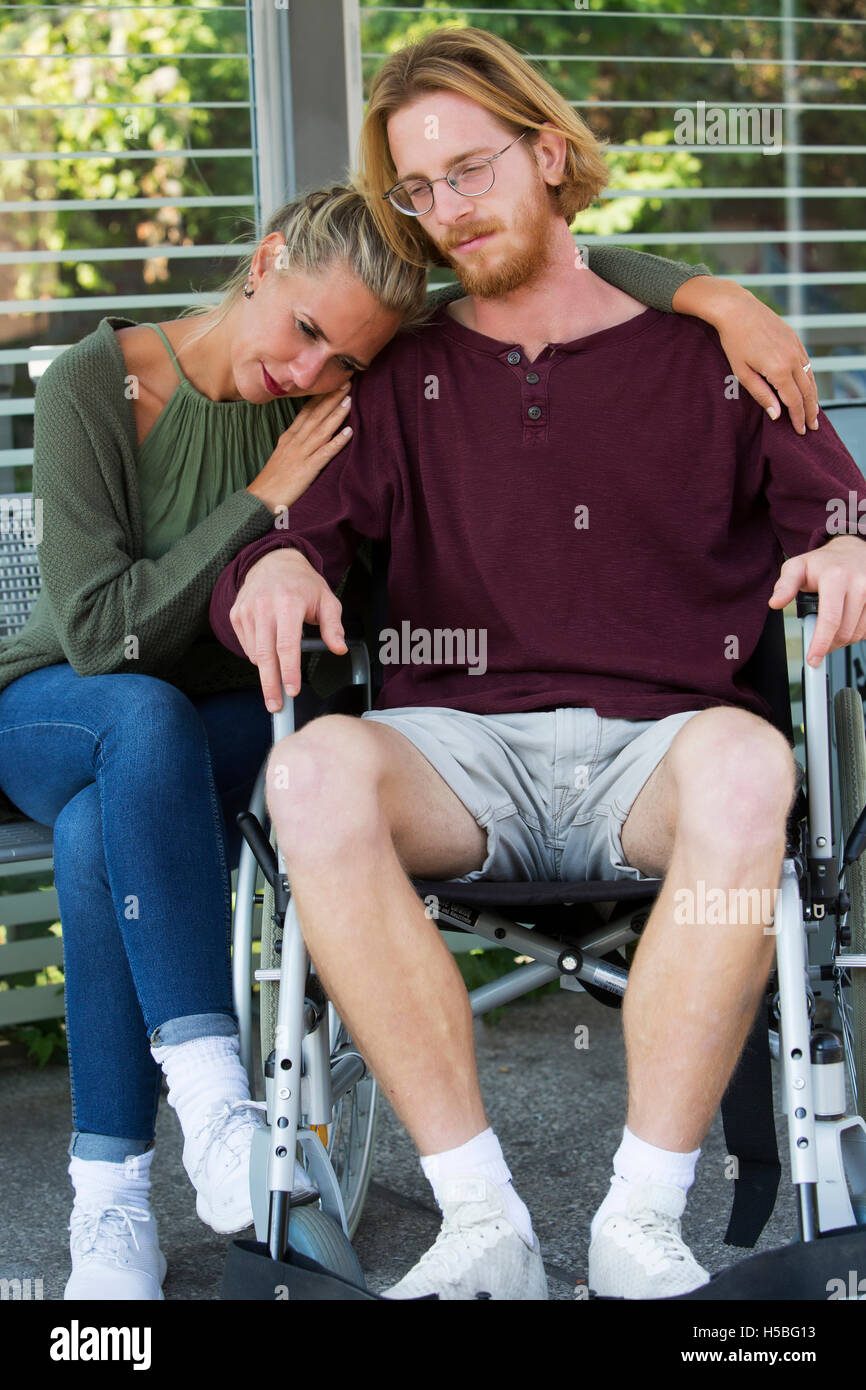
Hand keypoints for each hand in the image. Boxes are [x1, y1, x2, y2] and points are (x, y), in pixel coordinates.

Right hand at [229, 548, 347, 709]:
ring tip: (276, 686)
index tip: (292, 691)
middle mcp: (264, 606)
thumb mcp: (327, 599)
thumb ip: (333, 625)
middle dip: (270, 685)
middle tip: (276, 706)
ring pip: (255, 653)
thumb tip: (339, 649)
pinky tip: (269, 655)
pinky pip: (247, 646)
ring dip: (266, 673)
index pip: (287, 645)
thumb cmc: (302, 584)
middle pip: (265, 655)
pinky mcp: (236, 615)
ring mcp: (247, 610)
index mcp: (288, 603)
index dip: (289, 671)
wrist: (273, 562)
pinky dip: (258, 657)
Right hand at [247, 387, 352, 513]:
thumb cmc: (272, 480)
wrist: (260, 499)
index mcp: (289, 437)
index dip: (320, 396)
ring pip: (321, 430)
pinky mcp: (307, 469)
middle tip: (346, 382)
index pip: (306, 411)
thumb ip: (294, 442)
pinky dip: (337, 442)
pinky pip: (325, 453)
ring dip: (336, 414)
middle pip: (315, 415)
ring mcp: (301, 454)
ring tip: (350, 400)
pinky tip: (349, 432)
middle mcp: (295, 441)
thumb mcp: (281, 454)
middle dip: (331, 398)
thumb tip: (306, 432)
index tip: (332, 383)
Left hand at [672, 278, 817, 434]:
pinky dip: (810, 379)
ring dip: (813, 397)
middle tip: (812, 428)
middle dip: (810, 412)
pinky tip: (808, 388)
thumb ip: (761, 395)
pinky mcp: (795, 339)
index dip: (797, 418)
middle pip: (806, 392)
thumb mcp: (742, 373)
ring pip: (810, 378)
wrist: (738, 310)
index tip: (800, 431)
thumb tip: (777, 415)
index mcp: (778, 370)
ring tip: (814, 412)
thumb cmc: (734, 342)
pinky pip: (807, 364)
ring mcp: (796, 347)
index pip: (793, 401)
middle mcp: (792, 359)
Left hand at [768, 535, 865, 665]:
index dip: (821, 644)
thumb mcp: (797, 567)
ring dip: (842, 640)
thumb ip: (785, 585)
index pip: (830, 620)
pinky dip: (855, 633)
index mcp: (836, 577)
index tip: (813, 659)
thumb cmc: (824, 562)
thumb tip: (775, 602)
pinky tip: (846, 623)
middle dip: (829, 644)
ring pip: (858, 634)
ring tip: (830, 630)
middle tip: (818, 644)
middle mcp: (859, 584)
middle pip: (844, 632)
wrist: (853, 551)